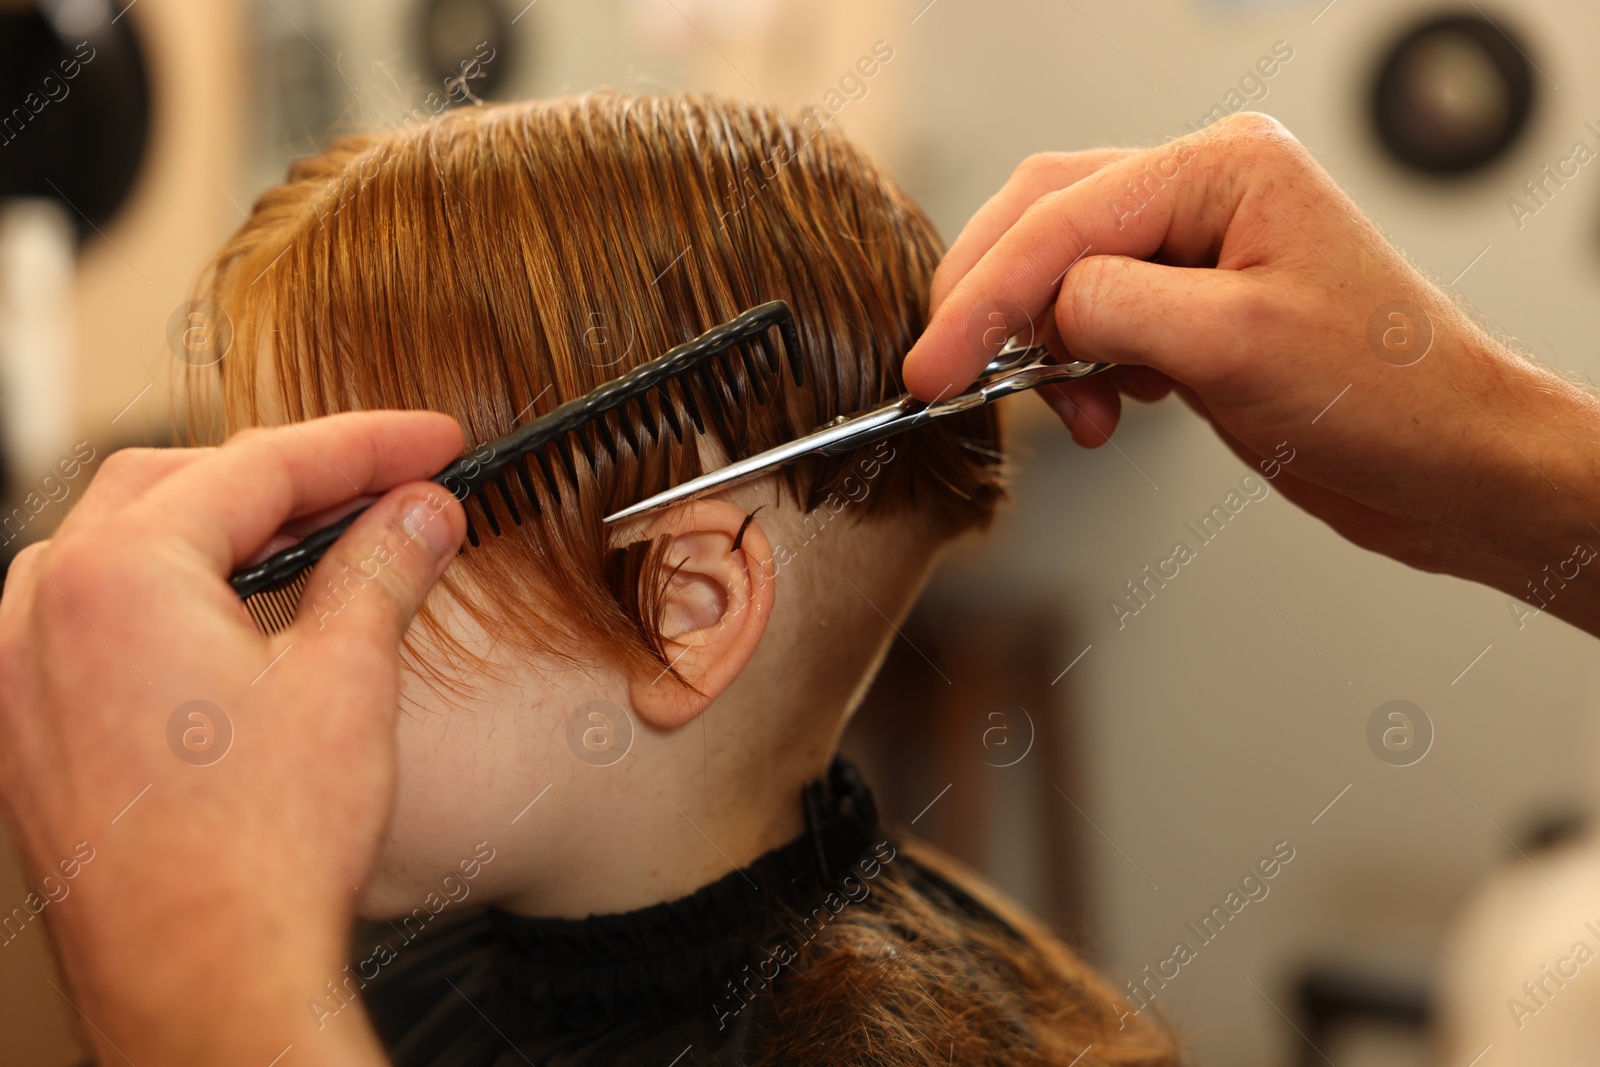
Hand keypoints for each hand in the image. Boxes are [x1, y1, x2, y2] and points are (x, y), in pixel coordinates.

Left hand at [0, 412, 465, 1065]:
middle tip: (385, 485)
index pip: (260, 464)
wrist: (203, 984)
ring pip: (120, 542)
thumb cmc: (258, 854)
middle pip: (177, 483)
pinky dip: (167, 587)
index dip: (366, 445)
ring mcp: (20, 673)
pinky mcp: (28, 729)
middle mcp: (44, 610)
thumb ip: (383, 568)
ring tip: (312, 540)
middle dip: (289, 474)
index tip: (433, 444)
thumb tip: (420, 512)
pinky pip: (89, 612)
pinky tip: (231, 616)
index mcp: (118, 575)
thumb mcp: (348, 680)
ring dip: (218, 524)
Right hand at [904, 113, 1599, 633]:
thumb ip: (1116, 306)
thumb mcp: (1235, 346)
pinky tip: (1102, 406)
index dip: (983, 297)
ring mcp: (1200, 247)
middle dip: (989, 300)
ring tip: (1066, 410)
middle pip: (1045, 219)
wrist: (1453, 465)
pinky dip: (1075, 363)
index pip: (1062, 220)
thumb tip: (1039, 306)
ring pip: (1063, 268)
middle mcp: (1207, 191)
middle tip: (945, 373)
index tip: (931, 368)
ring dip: (1036, 341)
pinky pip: (1097, 314)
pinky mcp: (1195, 305)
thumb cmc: (1385, 400)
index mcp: (1224, 170)